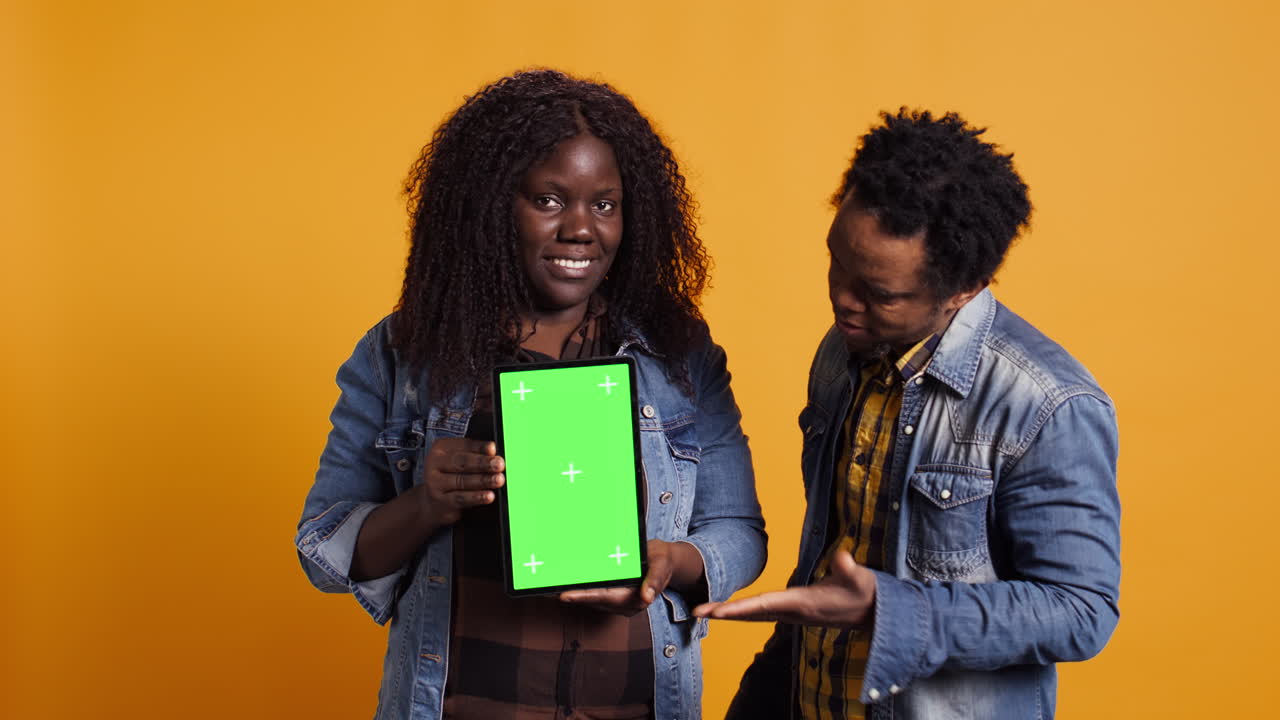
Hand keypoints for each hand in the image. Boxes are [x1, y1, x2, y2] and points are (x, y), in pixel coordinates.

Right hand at [418, 437, 504, 527]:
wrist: (432, 502)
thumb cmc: (451, 475)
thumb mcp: (459, 461)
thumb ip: (475, 455)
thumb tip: (494, 454)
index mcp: (441, 448)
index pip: (463, 445)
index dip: (479, 447)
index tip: (493, 448)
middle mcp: (434, 464)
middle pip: (462, 462)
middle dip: (482, 463)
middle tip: (499, 464)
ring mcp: (435, 483)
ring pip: (462, 481)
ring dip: (483, 480)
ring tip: (498, 480)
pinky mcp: (441, 501)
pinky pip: (461, 498)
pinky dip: (477, 497)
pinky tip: (489, 496)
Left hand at [559, 539, 698, 615]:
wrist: (666, 562)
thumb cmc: (662, 560)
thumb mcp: (662, 564)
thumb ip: (655, 580)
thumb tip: (646, 597)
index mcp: (636, 598)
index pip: (605, 598)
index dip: (583, 597)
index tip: (564, 595)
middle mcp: (626, 605)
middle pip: (593, 601)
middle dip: (571, 596)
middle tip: (547, 589)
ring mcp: (619, 603)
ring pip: (591, 600)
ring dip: (573, 594)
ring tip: (550, 586)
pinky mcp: (614, 598)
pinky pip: (594, 596)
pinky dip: (581, 590)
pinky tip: (566, 584)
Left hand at [692, 548, 875, 627]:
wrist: (872, 612)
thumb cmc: (865, 593)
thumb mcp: (861, 579)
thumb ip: (849, 568)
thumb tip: (843, 556)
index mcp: (802, 604)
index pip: (765, 605)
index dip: (741, 608)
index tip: (718, 611)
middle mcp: (792, 612)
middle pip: (751, 614)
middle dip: (724, 613)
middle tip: (697, 612)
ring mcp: (792, 614)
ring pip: (754, 615)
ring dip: (729, 613)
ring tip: (703, 611)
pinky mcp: (794, 612)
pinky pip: (761, 613)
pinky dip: (743, 612)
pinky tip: (729, 611)